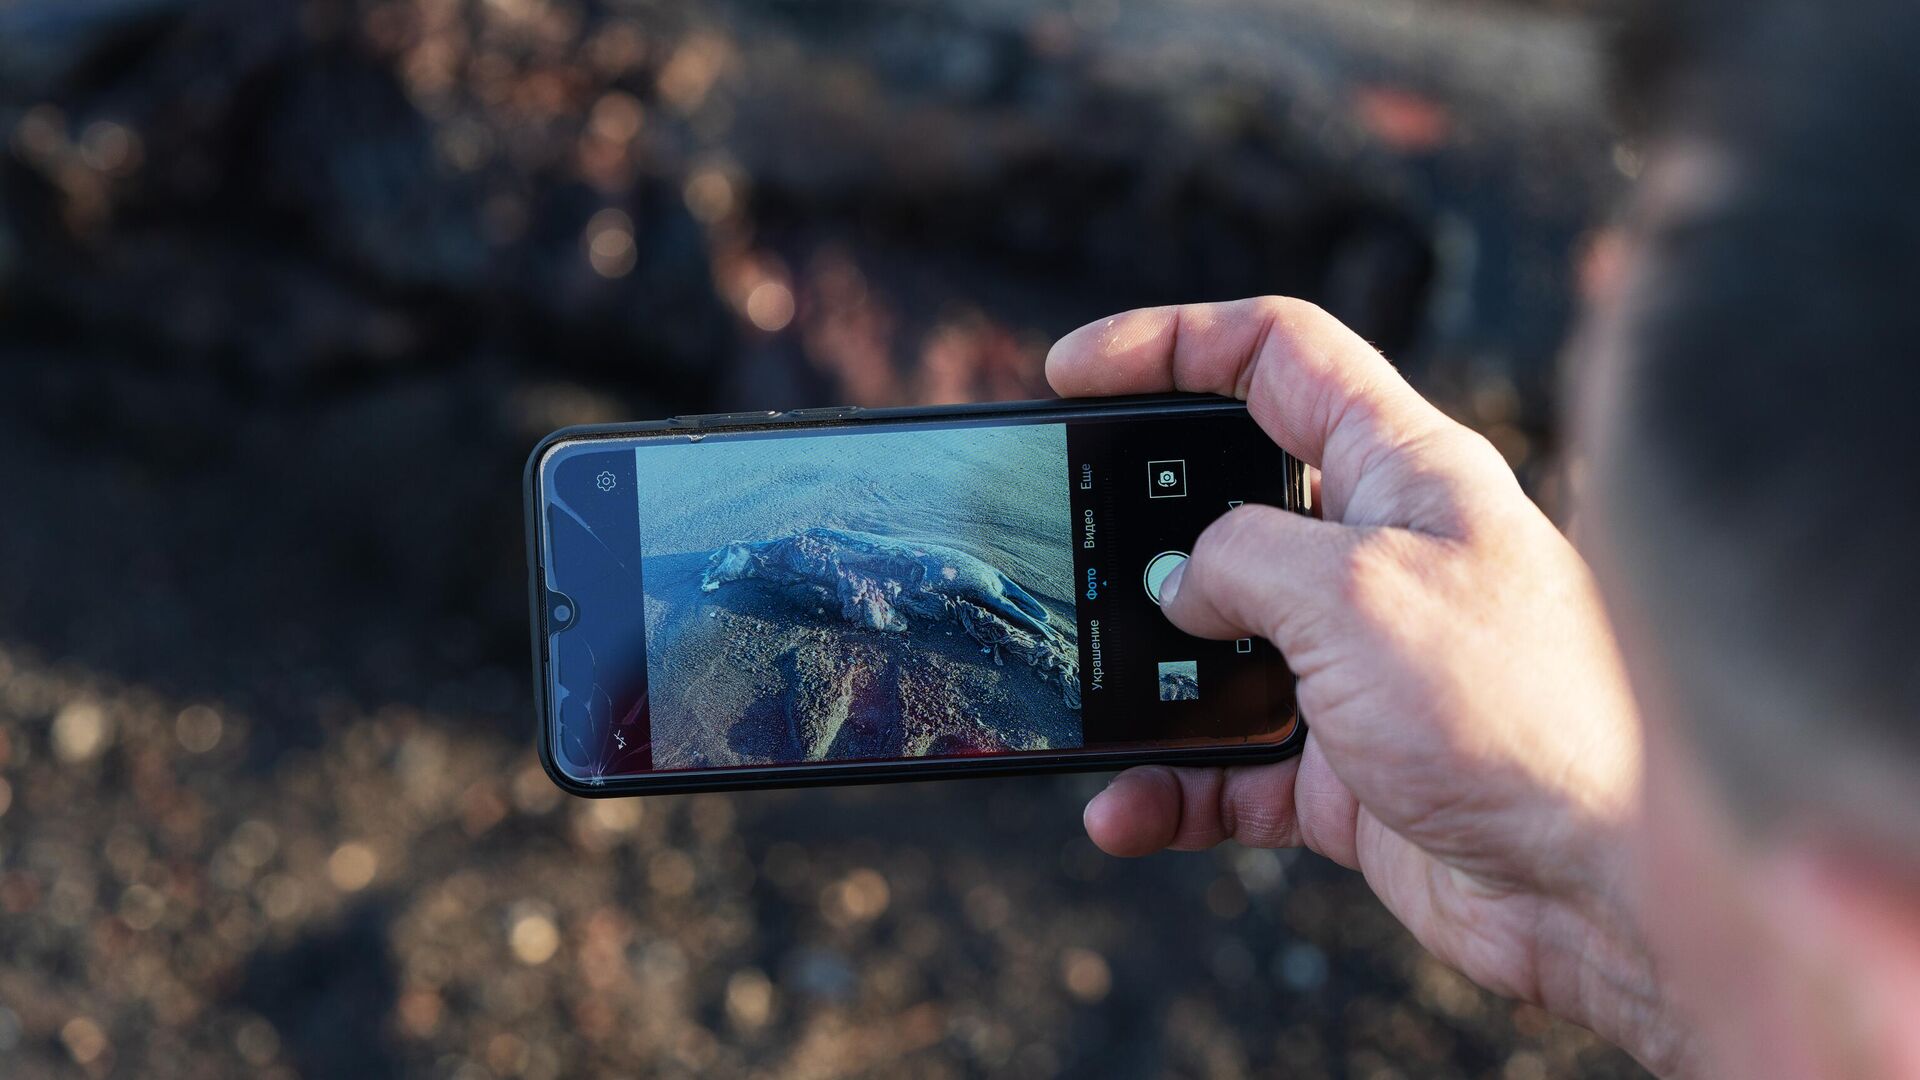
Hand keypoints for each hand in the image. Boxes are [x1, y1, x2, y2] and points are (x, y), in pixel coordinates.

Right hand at [1049, 298, 1692, 1075]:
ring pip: (1212, 650)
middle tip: (1061, 549)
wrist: (1602, 888)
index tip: (1073, 372)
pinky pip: (1226, 767)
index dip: (1170, 344)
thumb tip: (1175, 586)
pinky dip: (1171, 788)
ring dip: (1140, 683)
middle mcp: (1378, 557)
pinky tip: (1126, 810)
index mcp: (1403, 470)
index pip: (1276, 356)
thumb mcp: (1355, 592)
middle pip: (1227, 503)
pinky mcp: (1345, 769)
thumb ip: (1239, 559)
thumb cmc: (1516, 710)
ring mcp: (1359, 668)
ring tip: (1082, 702)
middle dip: (1135, 529)